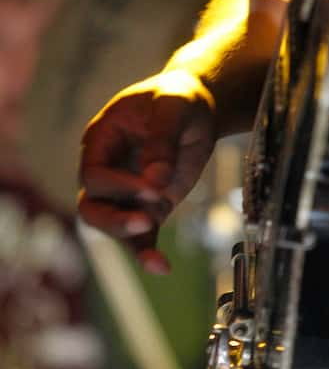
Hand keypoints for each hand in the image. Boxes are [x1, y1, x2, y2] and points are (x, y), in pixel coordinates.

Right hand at [78, 70, 215, 272]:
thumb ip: (162, 140)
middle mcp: (107, 171)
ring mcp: (126, 193)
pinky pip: (141, 237)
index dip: (118, 185)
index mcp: (102, 141)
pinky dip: (148, 253)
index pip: (94, 173)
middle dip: (115, 220)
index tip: (152, 186)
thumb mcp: (173, 107)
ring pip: (112, 227)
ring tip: (157, 260)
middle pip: (91, 207)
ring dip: (131, 241)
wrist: (197, 110)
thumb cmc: (178, 100)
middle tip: (145, 221)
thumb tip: (155, 180)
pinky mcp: (149, 208)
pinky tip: (162, 267)